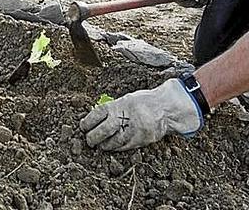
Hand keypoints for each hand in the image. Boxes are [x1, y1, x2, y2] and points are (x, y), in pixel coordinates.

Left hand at [79, 79, 201, 150]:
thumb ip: (112, 110)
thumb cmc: (143, 103)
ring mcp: (134, 130)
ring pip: (113, 142)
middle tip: (89, 140)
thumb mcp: (126, 100)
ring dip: (103, 145)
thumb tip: (93, 120)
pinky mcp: (141, 140)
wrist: (166, 109)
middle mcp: (126, 117)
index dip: (87, 122)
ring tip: (99, 145)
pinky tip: (111, 147)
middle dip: (92, 137)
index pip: (97, 114)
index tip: (83, 126)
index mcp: (120, 104)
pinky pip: (124, 147)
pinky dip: (116, 148)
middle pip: (103, 131)